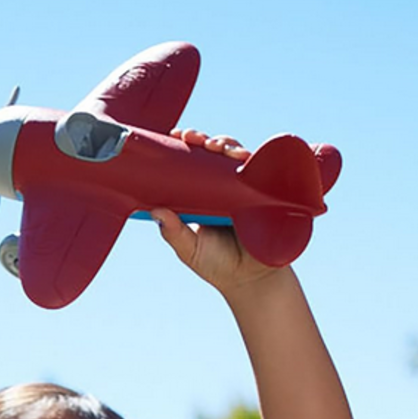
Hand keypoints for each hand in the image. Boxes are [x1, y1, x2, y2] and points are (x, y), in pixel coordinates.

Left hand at [154, 130, 281, 296]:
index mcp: (200, 197)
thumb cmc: (218, 266)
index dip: (183, 150)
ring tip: (214, 146)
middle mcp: (221, 189)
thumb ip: (173, 233)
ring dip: (224, 144)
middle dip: (202, 140)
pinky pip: (257, 169)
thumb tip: (155, 211)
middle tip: (190, 137)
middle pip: (211, 155)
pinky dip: (249, 157)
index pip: (190, 167)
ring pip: (233, 156)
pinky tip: (239, 155)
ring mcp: (242, 189)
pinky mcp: (262, 192)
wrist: (252, 281)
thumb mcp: (190, 250)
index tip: (173, 137)